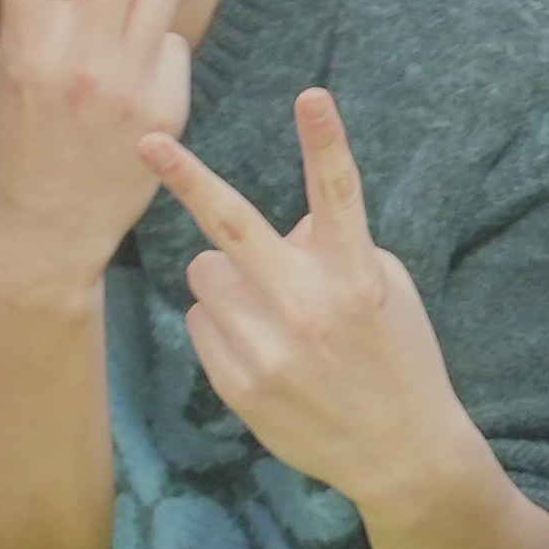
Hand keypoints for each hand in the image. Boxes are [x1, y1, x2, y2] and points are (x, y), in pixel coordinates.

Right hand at [0, 0, 194, 284]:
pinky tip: (133, 96)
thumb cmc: (13, 153)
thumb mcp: (0, 83)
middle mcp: (79, 57)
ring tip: (121, 39)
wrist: (45, 235)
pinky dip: (157, 56)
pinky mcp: (164, 106)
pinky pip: (173, 45)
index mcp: (26, 46)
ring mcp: (126, 82)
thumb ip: (33, 29)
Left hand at [144, 88, 474, 522]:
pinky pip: (199, 322)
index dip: (326, 142)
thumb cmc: (396, 356)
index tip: (311, 96)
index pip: (339, 196)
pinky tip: (260, 347)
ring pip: (205, 273)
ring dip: (224, 275)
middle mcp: (309, 308)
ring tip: (263, 307)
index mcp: (355, 276)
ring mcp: (269, 349)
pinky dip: (220, 323)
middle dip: (187, 178)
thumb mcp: (385, 290)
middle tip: (149, 140)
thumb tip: (278, 227)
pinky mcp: (239, 384)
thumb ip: (332, 247)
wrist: (399, 452)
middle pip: (234, 227)